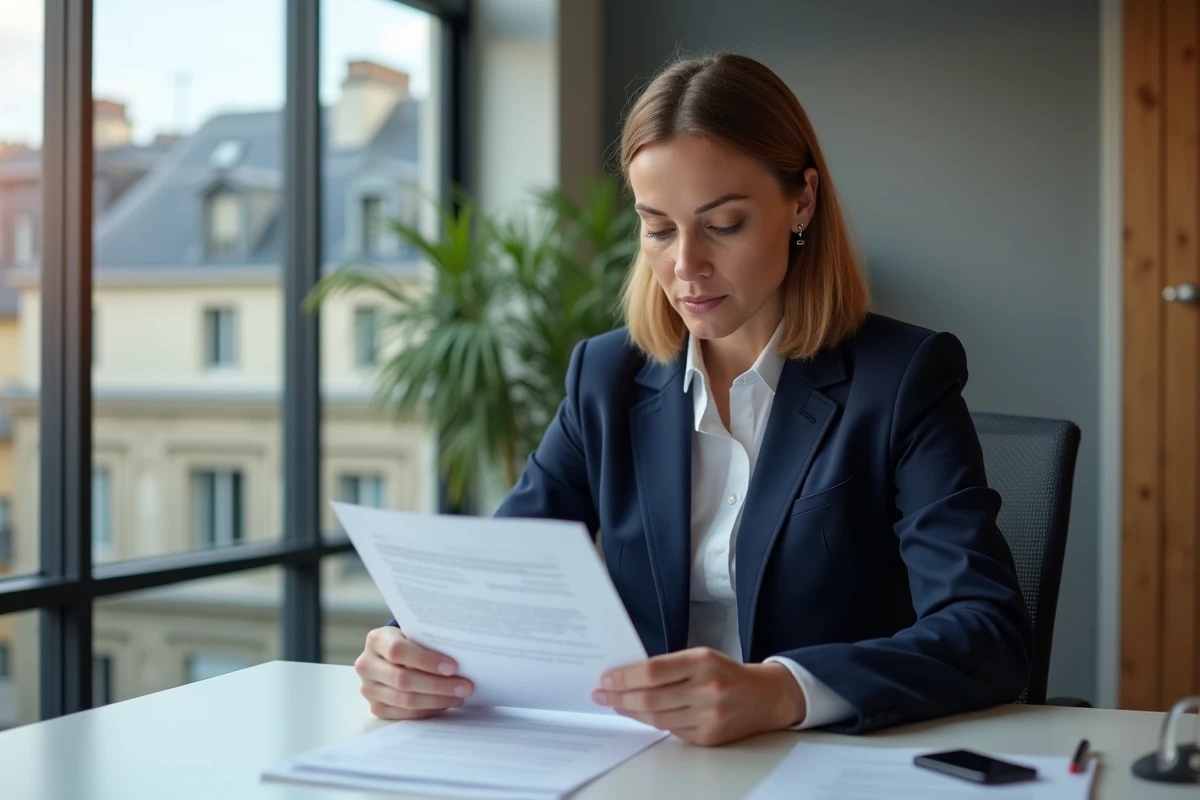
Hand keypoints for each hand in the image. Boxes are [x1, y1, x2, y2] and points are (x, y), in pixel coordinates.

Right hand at [355, 626, 474, 719]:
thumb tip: (463, 658)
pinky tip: (445, 703)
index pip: (398, 651)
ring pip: (405, 700)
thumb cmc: (409, 641)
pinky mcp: (375, 707)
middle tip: (465, 687)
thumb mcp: (414, 634)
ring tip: (459, 697)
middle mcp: (366, 665)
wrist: (389, 654)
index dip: (426, 660)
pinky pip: (404, 714)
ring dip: (437, 700)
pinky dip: (428, 710)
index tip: (453, 667)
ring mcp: (368, 688)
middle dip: (438, 685)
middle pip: (402, 680)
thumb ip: (429, 642)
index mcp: (376, 640)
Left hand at [592, 647, 805, 745]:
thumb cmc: (727, 673)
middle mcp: (707, 689)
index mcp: (703, 662)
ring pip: (656, 718)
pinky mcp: (709, 737)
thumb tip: (627, 676)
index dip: (624, 677)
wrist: (766, 697)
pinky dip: (652, 722)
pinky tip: (640, 715)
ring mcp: (709, 716)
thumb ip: (669, 666)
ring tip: (615, 704)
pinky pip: (671, 731)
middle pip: (650, 698)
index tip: (606, 678)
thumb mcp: (701, 657)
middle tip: (601, 694)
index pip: (652, 671)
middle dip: (619, 697)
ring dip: (630, 712)